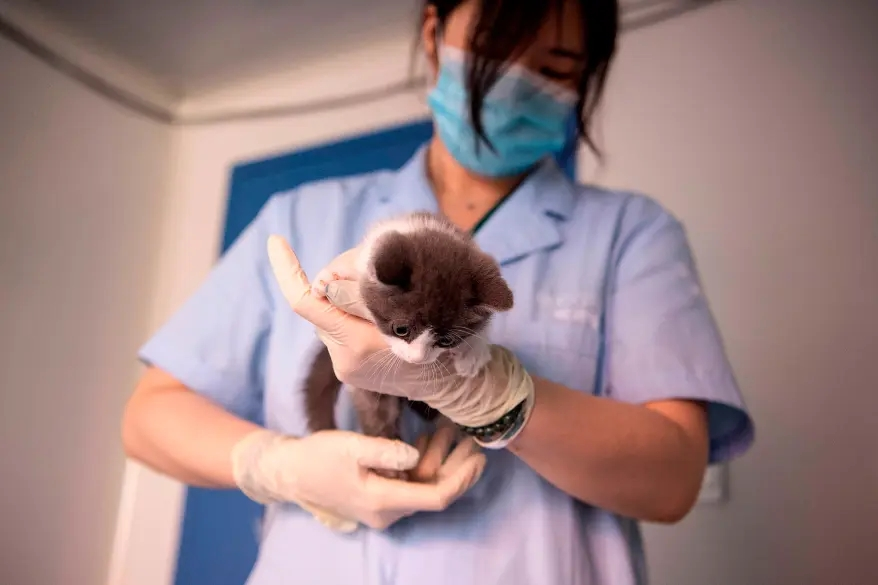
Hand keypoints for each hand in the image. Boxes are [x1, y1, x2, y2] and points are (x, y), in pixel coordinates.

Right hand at [231, 424, 485, 531]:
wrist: (291, 471)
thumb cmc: (319, 457)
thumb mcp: (351, 446)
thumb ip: (386, 451)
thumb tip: (416, 455)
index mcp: (383, 500)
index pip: (435, 496)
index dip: (461, 478)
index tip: (479, 457)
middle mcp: (388, 510)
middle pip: (434, 491)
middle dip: (457, 465)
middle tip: (474, 437)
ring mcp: (385, 506)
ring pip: (424, 485)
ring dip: (440, 458)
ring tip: (452, 429)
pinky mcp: (381, 496)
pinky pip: (411, 482)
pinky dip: (423, 461)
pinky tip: (430, 437)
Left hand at [266, 235, 533, 428]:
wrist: (454, 383)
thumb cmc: (441, 336)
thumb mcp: (410, 304)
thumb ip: (361, 288)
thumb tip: (324, 279)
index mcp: (359, 342)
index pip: (305, 300)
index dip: (287, 269)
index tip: (275, 240)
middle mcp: (346, 359)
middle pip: (323, 305)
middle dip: (336, 286)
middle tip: (360, 271)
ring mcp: (346, 368)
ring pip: (332, 318)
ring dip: (347, 305)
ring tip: (385, 305)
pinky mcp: (349, 371)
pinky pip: (340, 333)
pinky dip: (353, 319)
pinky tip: (380, 321)